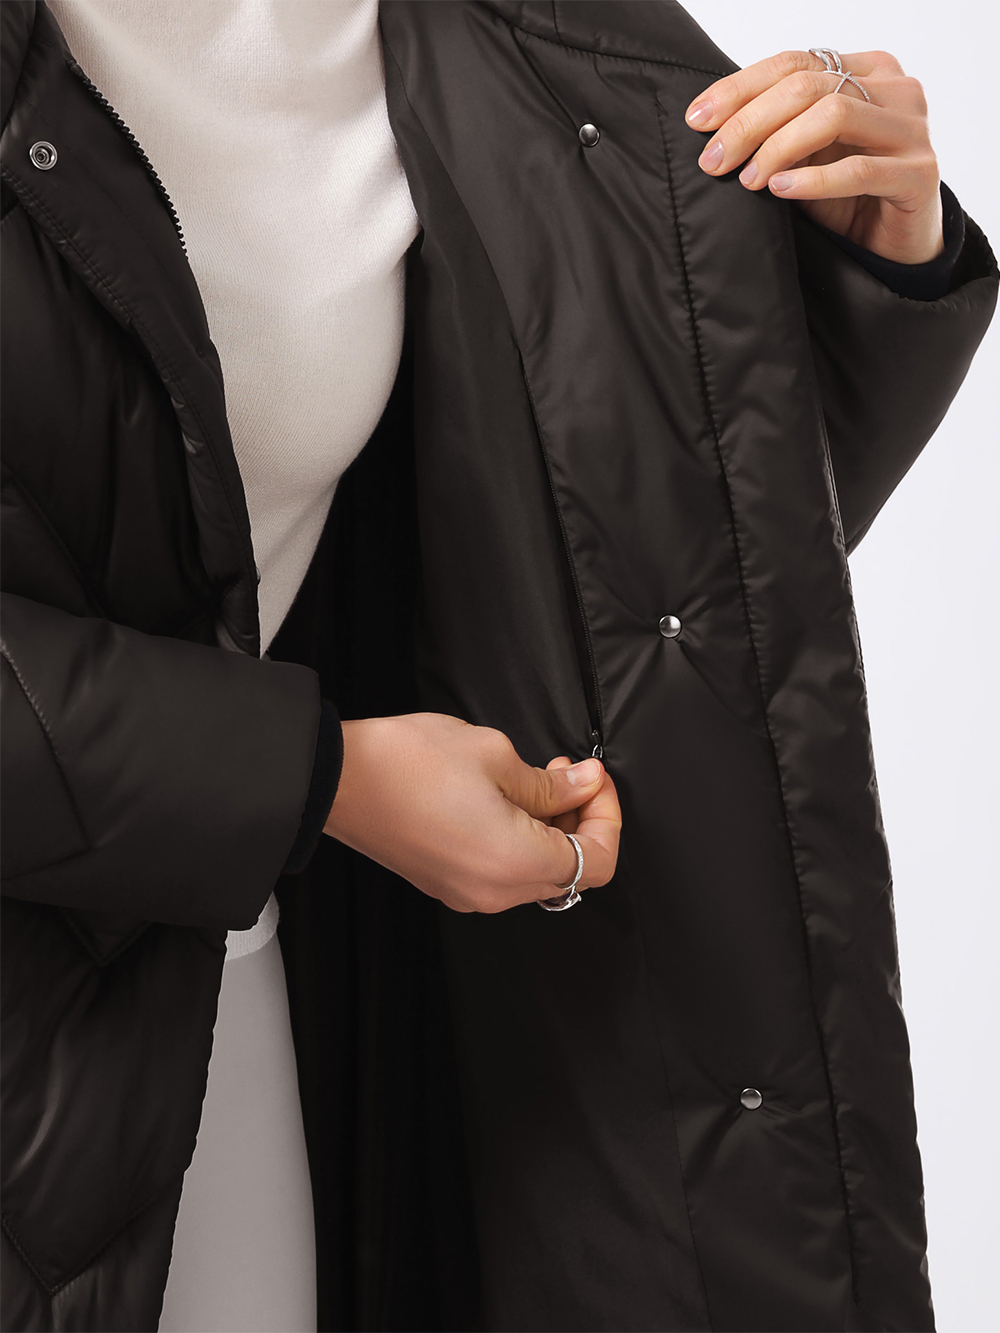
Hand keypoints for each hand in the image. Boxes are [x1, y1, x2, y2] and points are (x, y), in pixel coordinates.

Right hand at [323, 712, 621, 912]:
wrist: (337, 779)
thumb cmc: (406, 763)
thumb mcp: (495, 756)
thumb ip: (550, 782)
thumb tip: (584, 784)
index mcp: (515, 864)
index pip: (598, 861)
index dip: (607, 816)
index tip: (595, 780)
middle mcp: (494, 893)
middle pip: (571, 872)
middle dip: (580, 820)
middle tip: (570, 773)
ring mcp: (467, 894)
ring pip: (537, 873)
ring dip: (549, 829)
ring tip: (536, 779)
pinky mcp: (446, 884)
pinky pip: (503, 872)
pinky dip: (520, 840)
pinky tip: (506, 800)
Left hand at [685, 49, 942, 263]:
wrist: (896, 244)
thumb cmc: (847, 198)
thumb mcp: (805, 156)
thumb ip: (777, 132)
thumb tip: (712, 129)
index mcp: (867, 70)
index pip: (793, 63)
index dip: (739, 89)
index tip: (697, 120)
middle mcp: (895, 89)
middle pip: (808, 86)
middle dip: (749, 122)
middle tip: (713, 159)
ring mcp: (912, 128)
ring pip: (834, 115)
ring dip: (778, 147)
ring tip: (748, 180)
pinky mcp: (920, 173)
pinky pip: (859, 169)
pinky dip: (813, 180)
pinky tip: (781, 190)